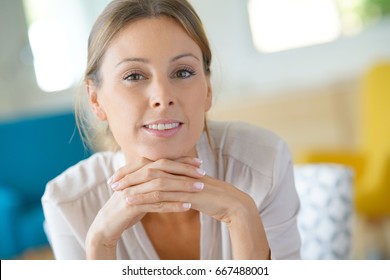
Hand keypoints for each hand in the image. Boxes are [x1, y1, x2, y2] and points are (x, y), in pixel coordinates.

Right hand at [85, 157, 204, 258]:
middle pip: (162, 168)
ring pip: (161, 185)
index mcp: (137, 170)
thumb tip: (173, 172)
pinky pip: (156, 204)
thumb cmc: (128, 205)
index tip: (199, 162)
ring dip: (182, 186)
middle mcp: (134, 177)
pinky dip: (173, 205)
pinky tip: (187, 206)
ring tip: (200, 189)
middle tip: (202, 173)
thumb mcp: (141, 189)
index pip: (162, 161)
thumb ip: (153, 179)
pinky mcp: (130, 205)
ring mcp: (131, 190)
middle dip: (184, 170)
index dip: (181, 160)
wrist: (107, 223)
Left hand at [121, 164, 269, 258]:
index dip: (133, 169)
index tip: (118, 175)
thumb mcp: (191, 187)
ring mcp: (183, 180)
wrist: (231, 202)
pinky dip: (144, 198)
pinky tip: (132, 203)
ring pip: (152, 181)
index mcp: (179, 167)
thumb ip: (178, 182)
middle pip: (148, 168)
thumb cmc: (212, 196)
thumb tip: (165, 185)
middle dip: (128, 175)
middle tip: (112, 182)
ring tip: (117, 193)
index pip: (151, 164)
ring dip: (133, 186)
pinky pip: (162, 195)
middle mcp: (179, 171)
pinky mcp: (187, 193)